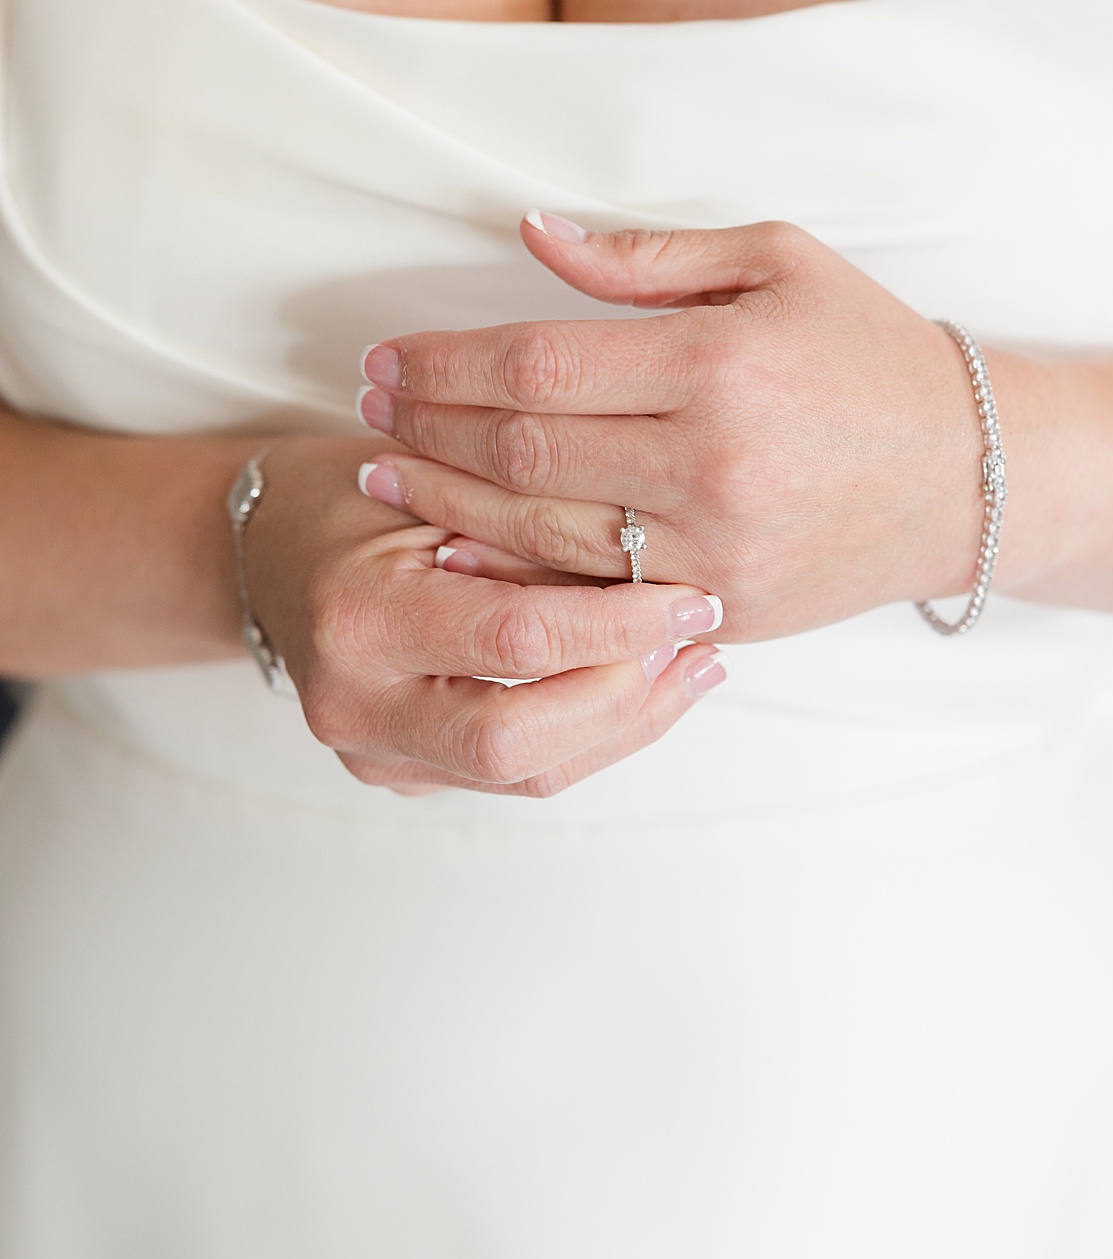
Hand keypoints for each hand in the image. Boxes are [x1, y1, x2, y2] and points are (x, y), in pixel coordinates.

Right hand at [239, 436, 727, 796]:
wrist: (270, 550)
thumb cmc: (357, 497)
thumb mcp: (436, 484)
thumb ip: (529, 531)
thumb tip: (659, 564)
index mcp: (356, 617)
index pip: (516, 640)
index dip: (619, 624)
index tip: (692, 596)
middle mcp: (354, 703)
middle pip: (520, 742)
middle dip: (627, 697)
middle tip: (698, 643)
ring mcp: (376, 754)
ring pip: (532, 773)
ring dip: (629, 722)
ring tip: (695, 665)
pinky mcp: (406, 774)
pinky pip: (522, 773)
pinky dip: (596, 731)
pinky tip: (651, 686)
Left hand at [353, 212, 987, 637]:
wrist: (974, 476)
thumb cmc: (871, 355)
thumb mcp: (780, 263)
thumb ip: (649, 257)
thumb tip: (533, 236)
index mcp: (722, 364)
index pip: (537, 364)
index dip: (442, 362)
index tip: (385, 356)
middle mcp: (716, 464)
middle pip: (522, 451)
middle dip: (426, 429)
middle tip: (369, 408)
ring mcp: (721, 550)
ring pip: (542, 533)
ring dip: (446, 503)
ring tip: (388, 476)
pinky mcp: (730, 610)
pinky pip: (596, 596)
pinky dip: (516, 571)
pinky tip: (458, 547)